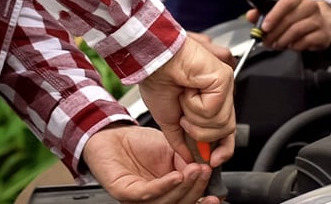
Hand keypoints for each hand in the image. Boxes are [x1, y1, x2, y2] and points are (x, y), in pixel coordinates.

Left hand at [83, 124, 222, 203]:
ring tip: (195, 170)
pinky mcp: (124, 192)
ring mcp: (139, 198)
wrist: (113, 133)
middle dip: (196, 189)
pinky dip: (164, 185)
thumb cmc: (140, 144)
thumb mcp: (173, 150)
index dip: (203, 200)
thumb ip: (188, 161)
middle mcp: (154, 199)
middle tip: (205, 171)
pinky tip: (176, 176)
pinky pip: (147, 194)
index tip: (217, 194)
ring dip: (184, 188)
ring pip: (166, 203)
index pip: (188, 202)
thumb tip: (207, 170)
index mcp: (167, 193)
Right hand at [137, 36, 235, 166]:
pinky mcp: (223, 78)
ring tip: (184, 100)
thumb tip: (188, 158)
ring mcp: (224, 86)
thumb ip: (181, 141)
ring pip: (221, 123)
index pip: (226, 133)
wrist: (152, 62)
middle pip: (226, 130)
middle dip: (201, 133)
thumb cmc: (157, 81)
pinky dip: (195, 105)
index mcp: (209, 103)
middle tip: (184, 118)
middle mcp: (220, 94)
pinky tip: (188, 90)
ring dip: (195, 117)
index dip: (223, 150)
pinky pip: (214, 109)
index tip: (212, 161)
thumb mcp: (169, 120)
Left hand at [246, 0, 330, 50]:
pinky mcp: (323, 34)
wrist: (325, 21)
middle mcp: (310, 6)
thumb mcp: (281, 11)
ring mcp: (318, 20)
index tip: (265, 26)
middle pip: (290, 19)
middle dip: (274, 33)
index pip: (286, 2)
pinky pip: (305, 42)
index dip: (274, 15)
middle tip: (266, 40)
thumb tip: (251, 15)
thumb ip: (264, 12)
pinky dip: (294, 46)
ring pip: (297, 31)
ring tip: (277, 44)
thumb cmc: (299, 16)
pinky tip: (291, 45)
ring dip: (283, 40)